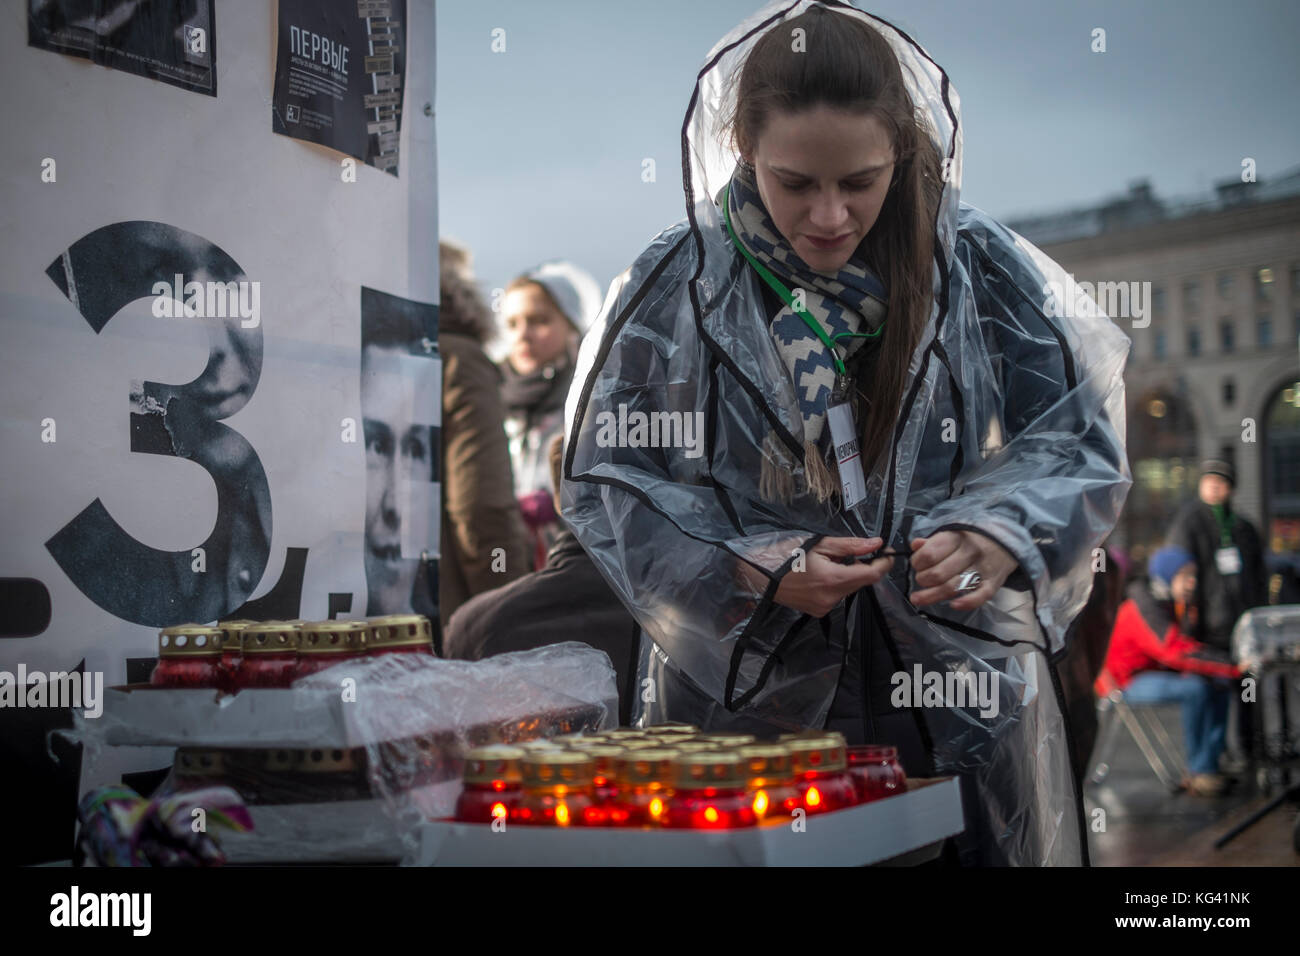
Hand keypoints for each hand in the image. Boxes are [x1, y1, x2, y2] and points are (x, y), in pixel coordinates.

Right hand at [773, 537, 893, 617]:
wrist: (759, 575)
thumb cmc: (785, 555)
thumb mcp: (820, 544)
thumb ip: (851, 545)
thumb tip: (876, 544)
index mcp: (833, 579)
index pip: (871, 575)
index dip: (883, 563)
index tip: (887, 552)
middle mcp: (831, 598)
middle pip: (861, 582)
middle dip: (863, 566)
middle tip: (852, 551)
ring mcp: (824, 608)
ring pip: (849, 589)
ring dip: (848, 575)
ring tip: (830, 562)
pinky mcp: (818, 611)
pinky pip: (837, 596)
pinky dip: (837, 584)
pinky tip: (822, 574)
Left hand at [908, 530, 1017, 611]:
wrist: (1008, 541)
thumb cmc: (973, 539)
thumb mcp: (953, 534)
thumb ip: (933, 541)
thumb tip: (915, 545)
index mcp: (957, 538)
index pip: (930, 554)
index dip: (917, 563)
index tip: (917, 565)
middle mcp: (969, 552)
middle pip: (938, 573)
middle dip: (923, 580)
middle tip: (921, 580)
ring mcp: (983, 569)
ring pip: (953, 586)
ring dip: (933, 595)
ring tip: (919, 598)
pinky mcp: (994, 583)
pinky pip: (980, 596)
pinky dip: (966, 603)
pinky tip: (953, 605)